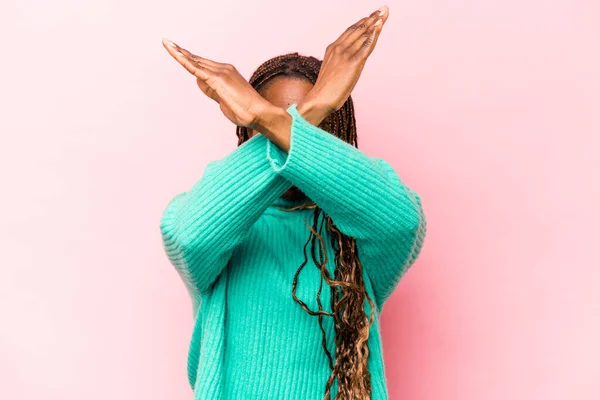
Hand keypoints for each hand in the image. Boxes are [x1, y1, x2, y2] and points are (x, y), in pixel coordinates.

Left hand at [162, 38, 272, 128]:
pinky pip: (196, 69)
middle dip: (181, 52)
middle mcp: (223, 69)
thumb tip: (199, 82)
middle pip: (197, 59)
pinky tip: (175, 54)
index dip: (190, 58)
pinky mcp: (218, 79)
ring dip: (179, 53)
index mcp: (225, 73)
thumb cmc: (245, 111)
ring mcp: (221, 72)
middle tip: (167, 43)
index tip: (178, 51)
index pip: (203, 64)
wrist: (259, 113)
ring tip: (167, 44)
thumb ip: (211, 90)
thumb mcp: (223, 100)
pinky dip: (185, 61)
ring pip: (195, 62)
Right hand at [299, 6, 388, 123]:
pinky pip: (366, 45)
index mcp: (332, 48)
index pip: (350, 31)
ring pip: (363, 34)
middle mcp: (339, 47)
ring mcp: (346, 54)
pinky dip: (373, 35)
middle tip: (383, 9)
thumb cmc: (326, 91)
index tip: (372, 15)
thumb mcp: (333, 71)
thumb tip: (348, 64)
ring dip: (375, 22)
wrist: (320, 99)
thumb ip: (340, 63)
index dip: (362, 22)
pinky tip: (379, 26)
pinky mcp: (353, 62)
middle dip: (371, 18)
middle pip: (358, 29)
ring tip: (383, 13)